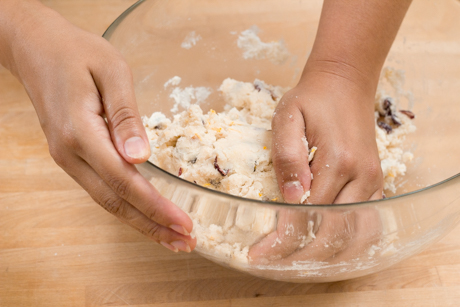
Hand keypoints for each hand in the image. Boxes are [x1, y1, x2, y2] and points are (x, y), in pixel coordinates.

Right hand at [2, 1, 194, 251]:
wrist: (36, 48)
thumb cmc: (77, 52)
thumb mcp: (111, 72)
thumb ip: (126, 116)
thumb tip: (141, 157)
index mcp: (80, 132)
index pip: (124, 180)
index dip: (156, 206)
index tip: (184, 223)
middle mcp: (70, 154)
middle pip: (115, 202)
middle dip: (152, 225)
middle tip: (186, 242)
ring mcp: (68, 159)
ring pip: (107, 201)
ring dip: (141, 222)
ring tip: (172, 238)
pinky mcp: (72, 157)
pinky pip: (101, 189)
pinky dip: (127, 207)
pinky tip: (145, 214)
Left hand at [249, 65, 383, 261]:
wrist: (344, 83)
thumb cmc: (312, 99)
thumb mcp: (288, 117)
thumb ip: (288, 156)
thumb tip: (290, 198)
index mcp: (338, 160)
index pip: (307, 214)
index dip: (282, 239)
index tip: (258, 254)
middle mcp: (362, 177)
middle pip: (333, 233)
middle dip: (300, 254)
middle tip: (271, 262)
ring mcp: (373, 182)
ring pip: (356, 235)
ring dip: (326, 255)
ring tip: (296, 262)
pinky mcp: (375, 183)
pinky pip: (367, 223)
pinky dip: (347, 243)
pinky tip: (325, 249)